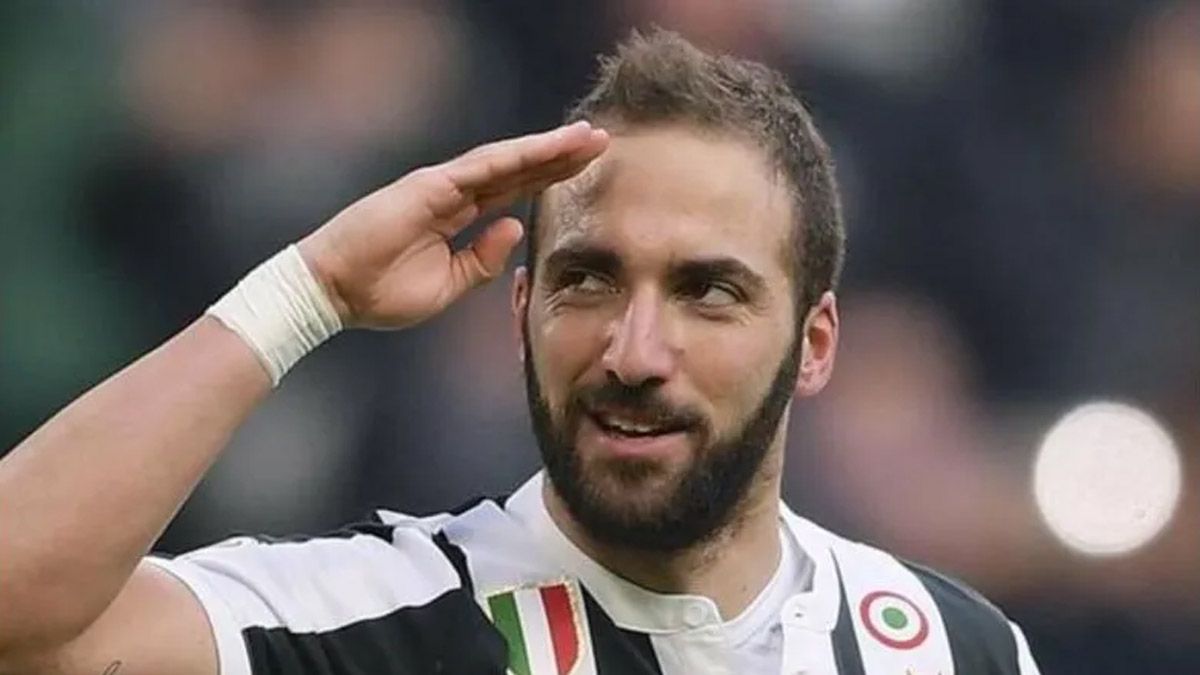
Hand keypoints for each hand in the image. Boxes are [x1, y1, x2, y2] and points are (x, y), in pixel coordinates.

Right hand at [297, 121, 607, 328]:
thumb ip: (482, 260)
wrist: (334, 293)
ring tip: (586, 137)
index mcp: (460, 218)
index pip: (516, 191)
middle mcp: (455, 194)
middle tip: (602, 140)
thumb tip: (517, 229)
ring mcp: (442, 186)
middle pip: (519, 169)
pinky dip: (514, 156)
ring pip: (506, 161)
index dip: (551, 178)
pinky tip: (545, 148)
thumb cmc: (381, 293)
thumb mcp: (448, 286)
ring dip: (547, 148)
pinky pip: (480, 168)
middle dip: (561, 156)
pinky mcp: (428, 187)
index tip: (589, 168)